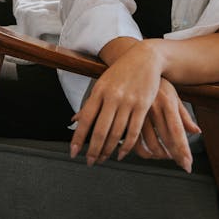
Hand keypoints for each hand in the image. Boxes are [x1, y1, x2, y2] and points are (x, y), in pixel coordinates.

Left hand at [69, 43, 198, 172]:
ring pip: (117, 134)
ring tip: (103, 159)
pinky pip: (133, 131)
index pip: (86, 119)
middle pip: (100, 131)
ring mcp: (129, 102)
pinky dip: (127, 146)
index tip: (74, 152)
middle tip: (89, 161)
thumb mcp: (103, 82)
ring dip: (108, 150)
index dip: (78, 138)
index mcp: (100, 90)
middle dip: (93, 150)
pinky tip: (121, 153)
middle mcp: (113, 97)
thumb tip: (75, 120)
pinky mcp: (143, 106)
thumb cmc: (122, 71)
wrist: (145, 57)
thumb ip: (91, 102)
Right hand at [132, 78, 199, 171]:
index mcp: (167, 102)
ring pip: (150, 143)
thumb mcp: (173, 94)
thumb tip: (197, 131)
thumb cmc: (158, 82)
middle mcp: (154, 108)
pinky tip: (148, 153)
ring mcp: (139, 113)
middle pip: (165, 139)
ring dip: (159, 155)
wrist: (136, 65)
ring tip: (165, 155)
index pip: (177, 131)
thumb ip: (184, 115)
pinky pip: (135, 142)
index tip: (188, 165)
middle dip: (175, 155)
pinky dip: (142, 152)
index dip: (183, 150)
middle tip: (180, 162)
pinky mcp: (128, 117)